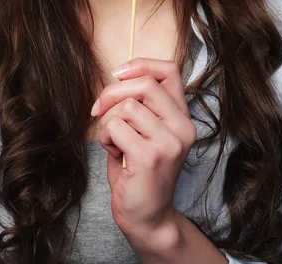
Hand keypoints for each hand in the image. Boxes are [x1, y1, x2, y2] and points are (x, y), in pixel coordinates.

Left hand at [93, 58, 196, 243]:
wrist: (148, 218)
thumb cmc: (139, 171)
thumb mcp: (146, 131)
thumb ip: (141, 104)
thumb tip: (118, 76)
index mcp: (182, 117)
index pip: (169, 70)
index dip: (140, 65)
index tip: (117, 75)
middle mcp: (183, 127)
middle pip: (145, 84)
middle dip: (112, 92)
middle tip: (98, 109)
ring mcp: (169, 142)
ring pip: (126, 106)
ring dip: (108, 122)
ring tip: (114, 141)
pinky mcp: (150, 157)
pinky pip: (115, 127)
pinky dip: (106, 137)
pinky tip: (114, 153)